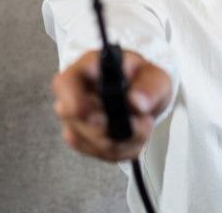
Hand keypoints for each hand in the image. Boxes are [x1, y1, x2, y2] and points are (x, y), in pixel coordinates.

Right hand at [51, 50, 172, 161]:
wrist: (145, 96)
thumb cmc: (144, 79)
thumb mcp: (156, 76)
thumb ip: (150, 86)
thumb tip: (136, 102)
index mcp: (88, 68)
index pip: (65, 84)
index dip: (74, 101)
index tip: (98, 116)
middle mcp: (74, 93)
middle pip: (76, 120)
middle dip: (114, 127)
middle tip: (143, 121)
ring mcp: (75, 118)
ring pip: (89, 141)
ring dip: (123, 140)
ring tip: (143, 125)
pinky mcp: (83, 139)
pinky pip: (99, 153)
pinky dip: (122, 150)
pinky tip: (134, 137)